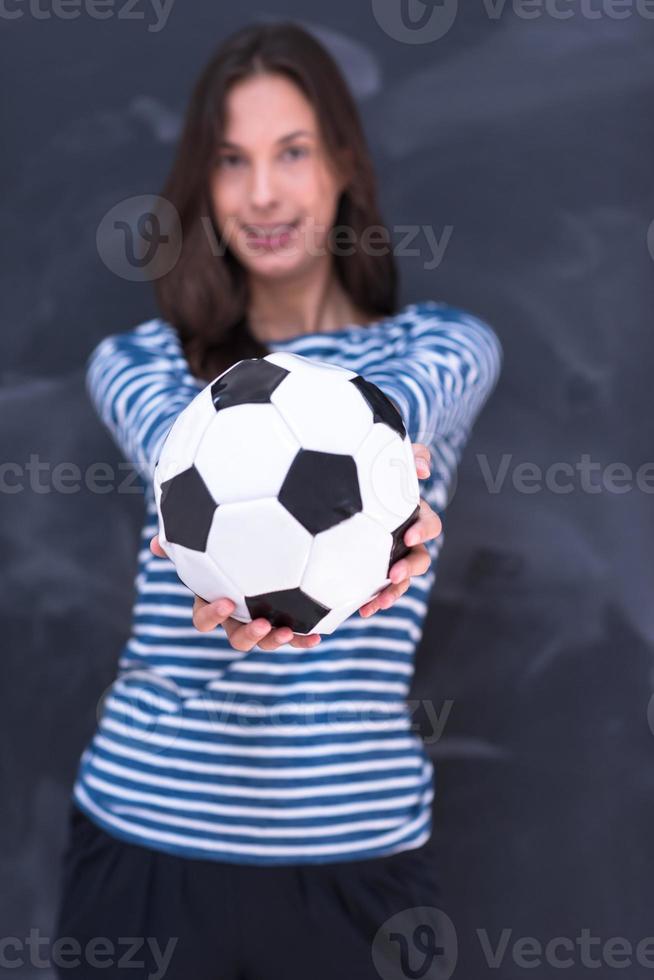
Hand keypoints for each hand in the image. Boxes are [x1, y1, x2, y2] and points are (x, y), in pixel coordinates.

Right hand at [149, 535, 321, 651]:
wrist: (260, 545)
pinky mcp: (285, 622)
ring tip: (290, 632)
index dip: (211, 616)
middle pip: (237, 638)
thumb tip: (156, 542)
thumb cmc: (222, 546)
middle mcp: (237, 618)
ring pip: (265, 641)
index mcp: (214, 603)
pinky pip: (295, 635)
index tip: (224, 602)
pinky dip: (305, 639)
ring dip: (276, 641)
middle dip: (248, 635)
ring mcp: (261, 622)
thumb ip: (181, 544)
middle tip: (262, 624)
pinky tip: (319, 637)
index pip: (203, 620)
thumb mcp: (204, 542)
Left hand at [357, 442, 442, 618]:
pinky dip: (375, 600)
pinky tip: (363, 610)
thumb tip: (425, 468)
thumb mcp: (387, 456)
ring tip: (379, 601)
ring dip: (394, 592)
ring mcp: (391, 558)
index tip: (408, 537)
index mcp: (411, 516)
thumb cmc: (368, 468)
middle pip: (421, 559)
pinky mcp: (374, 571)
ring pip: (402, 580)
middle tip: (393, 573)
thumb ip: (410, 455)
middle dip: (410, 568)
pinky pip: (379, 590)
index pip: (429, 525)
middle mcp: (405, 540)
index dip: (423, 532)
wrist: (338, 481)